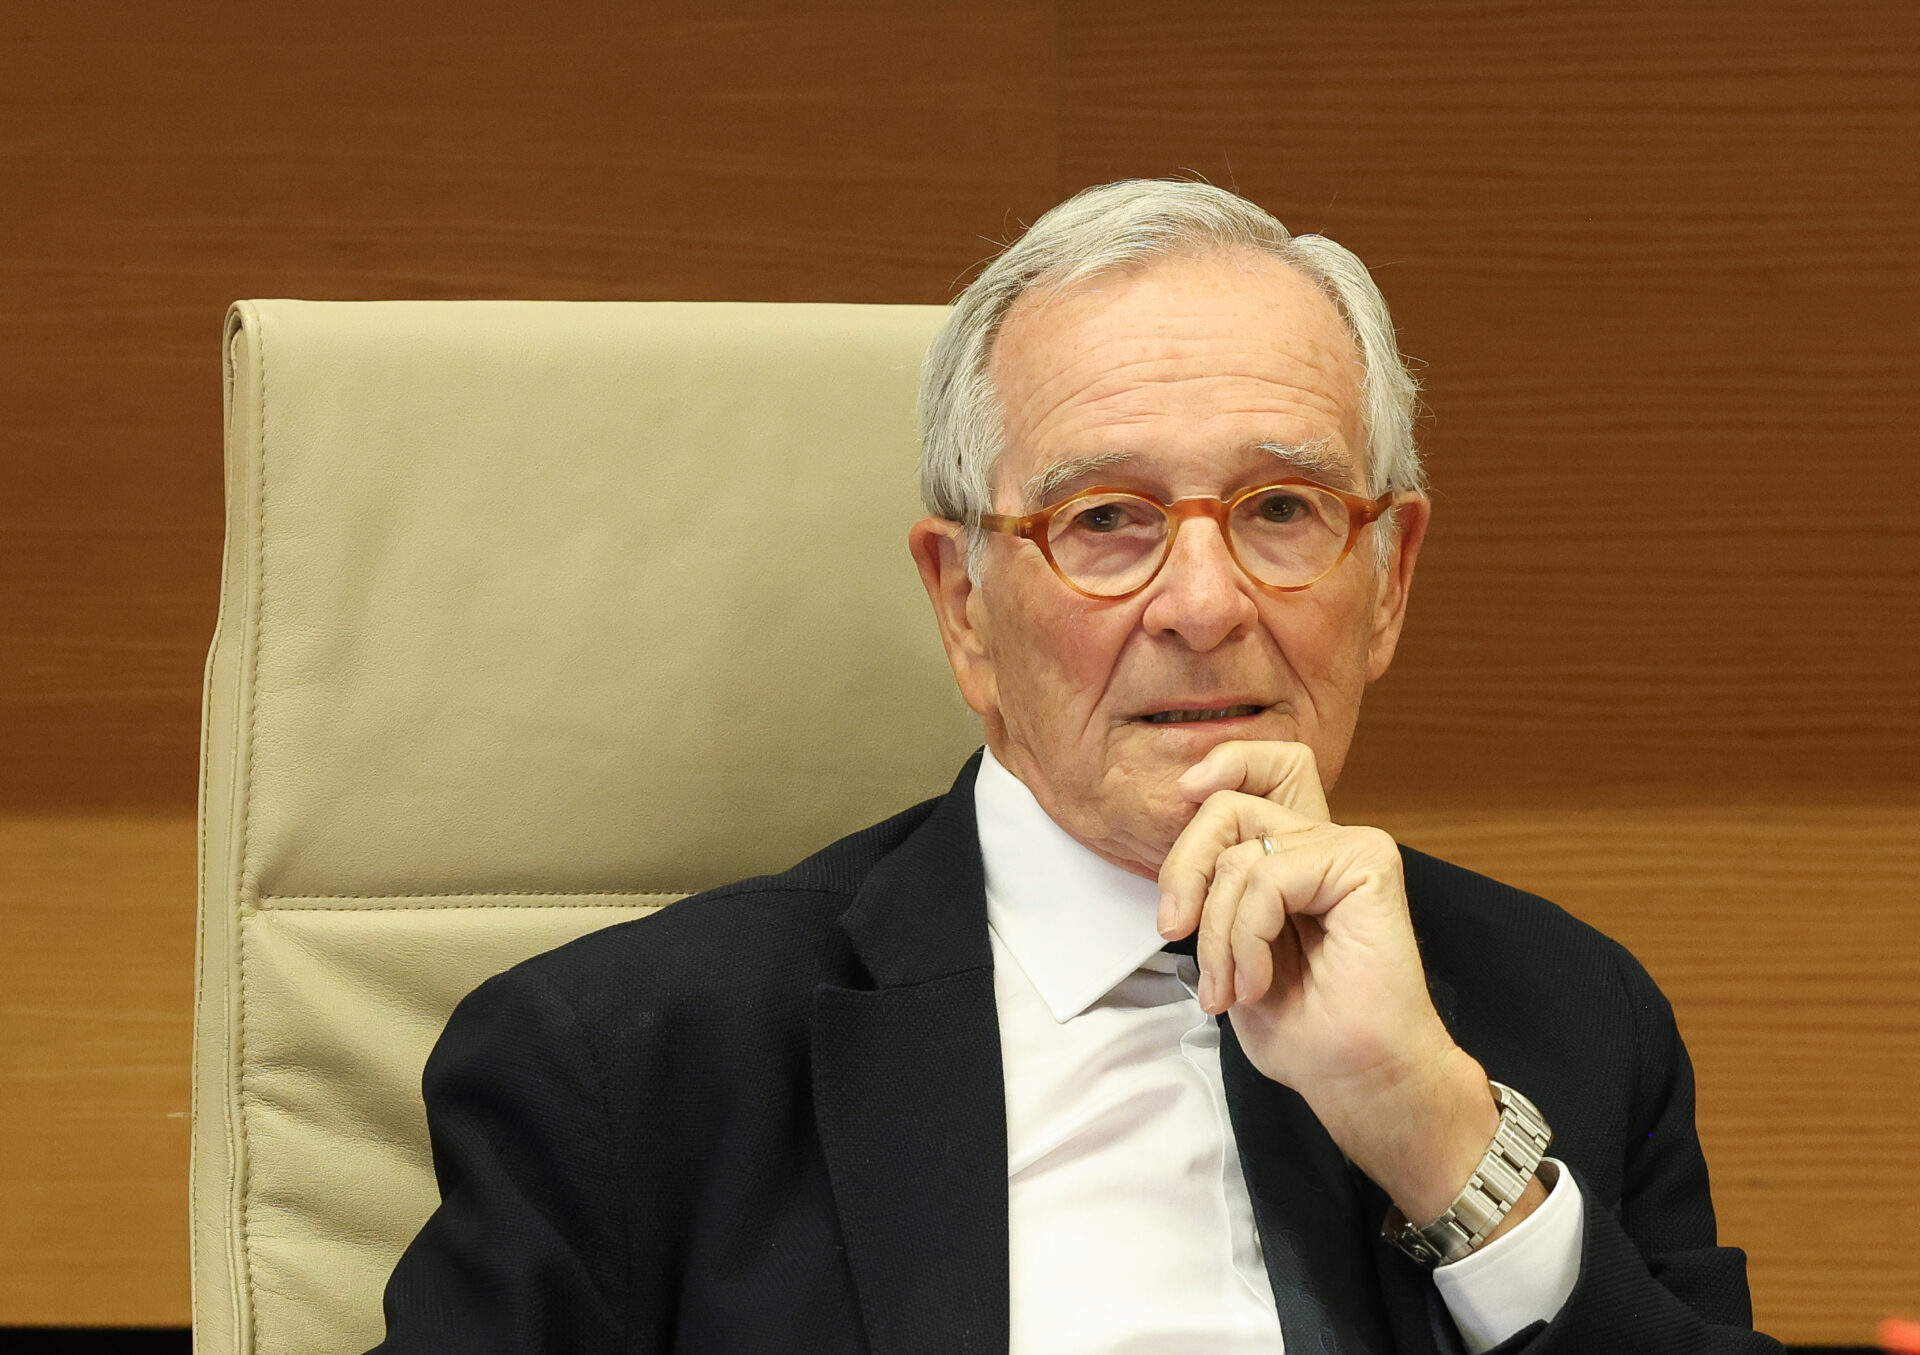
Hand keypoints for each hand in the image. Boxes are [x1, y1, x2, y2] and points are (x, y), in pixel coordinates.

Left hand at [1155, 741, 1523, 1226]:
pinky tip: (1258, 982)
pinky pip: (1268, 877)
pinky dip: (1245, 935)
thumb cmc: (1304, 1027)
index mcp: (1296, 855)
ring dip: (1217, 933)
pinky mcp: (1366, 863)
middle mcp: (1324, 841)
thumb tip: (1179, 866)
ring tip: (1231, 990)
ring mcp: (1350, 848)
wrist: (1359, 1078)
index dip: (1224, 763)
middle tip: (1173, 929)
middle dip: (1184, 865)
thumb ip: (1216, 894)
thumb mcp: (1232, 950)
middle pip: (1230, 803)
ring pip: (1239, 855)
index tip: (1185, 790)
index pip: (1263, 769)